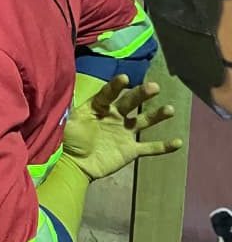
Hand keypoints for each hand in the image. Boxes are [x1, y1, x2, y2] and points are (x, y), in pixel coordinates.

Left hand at [61, 74, 181, 181]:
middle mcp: (115, 115)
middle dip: (141, 94)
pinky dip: (163, 146)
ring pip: (144, 121)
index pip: (108, 93)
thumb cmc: (69, 139)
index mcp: (99, 106)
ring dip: (157, 115)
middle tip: (154, 87)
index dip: (115, 86)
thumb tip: (64, 93)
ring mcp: (124, 132)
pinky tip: (178, 142)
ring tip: (170, 109)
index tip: (124, 78)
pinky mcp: (131, 150)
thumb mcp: (68, 122)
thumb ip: (70, 109)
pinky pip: (149, 148)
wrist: (75, 163)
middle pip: (130, 103)